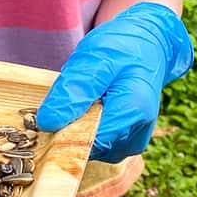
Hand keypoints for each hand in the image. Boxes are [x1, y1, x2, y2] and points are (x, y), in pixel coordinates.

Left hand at [34, 2, 193, 162]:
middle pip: (86, 147)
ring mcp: (131, 144)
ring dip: (76, 126)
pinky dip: (85, 127)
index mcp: (132, 113)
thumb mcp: (95, 58)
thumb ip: (73, 90)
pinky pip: (95, 145)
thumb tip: (47, 123)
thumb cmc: (123, 48)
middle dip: (68, 126)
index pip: (86, 141)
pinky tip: (91, 106)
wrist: (149, 47)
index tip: (47, 112)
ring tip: (85, 96)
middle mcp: (135, 137)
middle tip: (69, 94)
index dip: (61, 130)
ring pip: (88, 148)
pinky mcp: (124, 144)